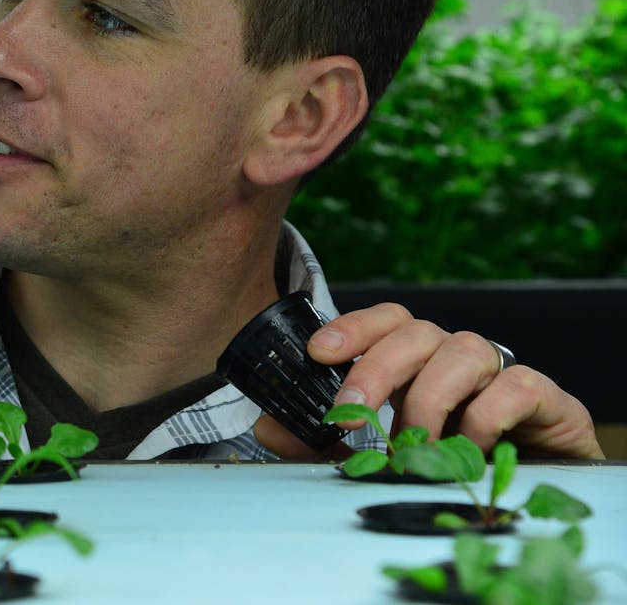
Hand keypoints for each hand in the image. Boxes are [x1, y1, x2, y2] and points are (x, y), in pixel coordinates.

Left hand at [254, 302, 602, 460]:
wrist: (531, 490)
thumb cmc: (447, 463)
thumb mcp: (373, 454)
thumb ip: (321, 441)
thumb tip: (265, 428)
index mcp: (416, 359)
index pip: (385, 320)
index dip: (352, 327)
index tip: (317, 352)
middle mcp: (454, 354)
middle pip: (415, 331)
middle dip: (375, 368)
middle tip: (350, 415)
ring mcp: (501, 371)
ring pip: (464, 350)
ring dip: (429, 398)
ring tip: (414, 445)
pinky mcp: (545, 398)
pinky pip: (516, 385)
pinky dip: (486, 416)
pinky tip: (471, 449)